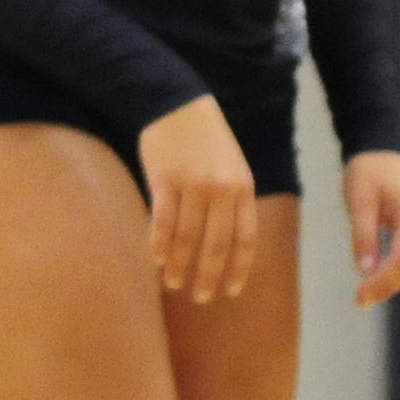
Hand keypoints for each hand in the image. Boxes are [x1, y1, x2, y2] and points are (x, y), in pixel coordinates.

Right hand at [139, 93, 260, 301]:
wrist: (176, 101)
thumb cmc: (204, 138)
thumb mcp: (231, 166)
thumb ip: (232, 200)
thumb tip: (226, 243)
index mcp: (243, 188)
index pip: (244, 240)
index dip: (237, 269)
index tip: (229, 292)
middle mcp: (222, 189)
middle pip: (215, 244)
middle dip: (207, 276)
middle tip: (200, 298)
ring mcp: (192, 184)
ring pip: (187, 236)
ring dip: (179, 264)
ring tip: (172, 284)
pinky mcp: (164, 178)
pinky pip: (162, 219)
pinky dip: (159, 242)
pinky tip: (155, 259)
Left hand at [343, 148, 399, 305]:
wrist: (380, 153)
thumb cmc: (368, 171)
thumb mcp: (359, 200)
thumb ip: (363, 234)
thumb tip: (365, 270)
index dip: (385, 280)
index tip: (363, 295)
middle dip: (388, 285)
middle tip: (361, 301)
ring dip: (392, 281)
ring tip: (366, 296)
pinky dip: (394, 270)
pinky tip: (376, 281)